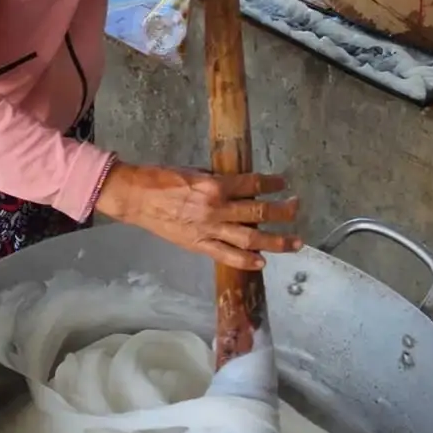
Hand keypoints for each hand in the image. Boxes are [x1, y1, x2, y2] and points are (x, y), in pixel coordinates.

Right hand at [93, 162, 300, 269]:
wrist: (135, 197)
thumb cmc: (161, 178)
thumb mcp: (193, 170)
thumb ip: (217, 179)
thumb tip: (240, 185)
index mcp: (215, 185)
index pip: (253, 184)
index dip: (272, 183)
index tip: (283, 183)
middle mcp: (216, 208)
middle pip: (259, 212)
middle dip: (283, 211)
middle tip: (297, 208)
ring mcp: (209, 230)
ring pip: (251, 238)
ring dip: (277, 240)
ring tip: (296, 242)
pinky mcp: (199, 245)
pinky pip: (227, 255)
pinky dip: (247, 261)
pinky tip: (263, 262)